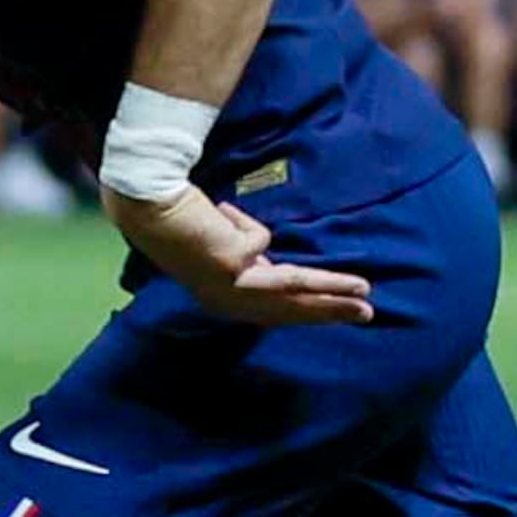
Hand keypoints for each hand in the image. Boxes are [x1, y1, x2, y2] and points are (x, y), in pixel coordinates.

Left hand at [103, 184, 374, 329]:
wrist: (149, 203)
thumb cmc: (180, 220)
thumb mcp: (222, 248)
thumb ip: (250, 259)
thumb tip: (269, 253)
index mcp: (225, 301)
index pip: (279, 312)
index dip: (314, 313)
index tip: (345, 312)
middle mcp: (226, 301)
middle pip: (291, 308)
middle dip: (332, 309)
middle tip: (367, 312)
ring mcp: (228, 285)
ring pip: (291, 288)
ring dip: (329, 288)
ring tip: (362, 287)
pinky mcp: (231, 262)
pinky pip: (259, 238)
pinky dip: (243, 222)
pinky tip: (218, 212)